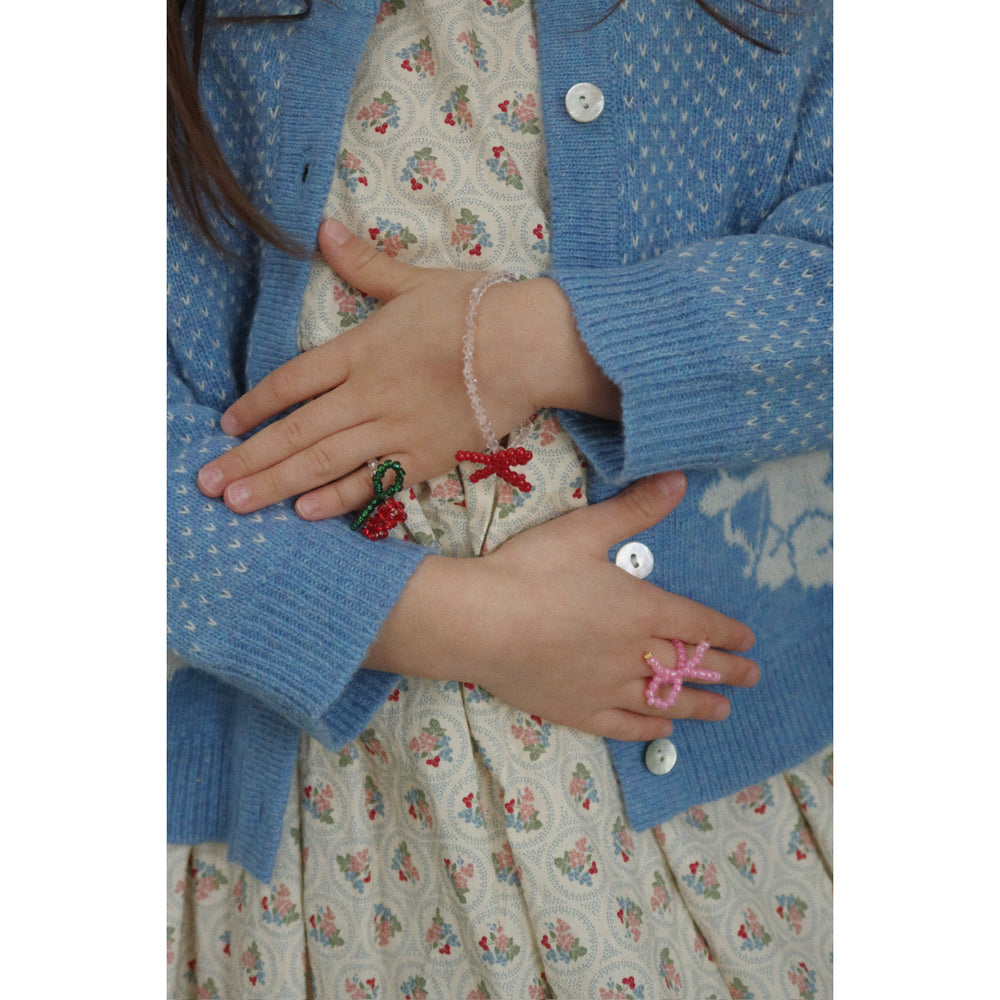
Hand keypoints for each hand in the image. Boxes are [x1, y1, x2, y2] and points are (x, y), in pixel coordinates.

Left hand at [196, 219, 617, 518]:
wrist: (528, 346)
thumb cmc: (476, 309)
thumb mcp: (415, 281)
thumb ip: (364, 264)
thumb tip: (324, 228)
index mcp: (360, 350)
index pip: (292, 381)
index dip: (255, 403)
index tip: (227, 423)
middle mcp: (367, 394)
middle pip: (295, 430)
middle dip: (248, 457)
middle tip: (206, 483)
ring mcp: (394, 430)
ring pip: (324, 461)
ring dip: (276, 483)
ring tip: (237, 502)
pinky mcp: (425, 458)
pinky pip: (375, 482)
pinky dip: (339, 498)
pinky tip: (306, 512)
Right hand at [364, 472, 758, 741]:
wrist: (480, 623)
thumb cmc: (530, 571)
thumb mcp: (584, 530)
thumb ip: (635, 509)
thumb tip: (679, 480)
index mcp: (640, 609)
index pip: (696, 623)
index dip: (726, 632)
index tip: (749, 640)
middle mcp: (633, 652)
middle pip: (689, 665)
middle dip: (726, 670)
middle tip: (753, 677)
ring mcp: (607, 686)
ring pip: (664, 700)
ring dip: (698, 705)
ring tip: (724, 710)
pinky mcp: (578, 710)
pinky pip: (624, 725)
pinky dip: (649, 729)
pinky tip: (663, 730)